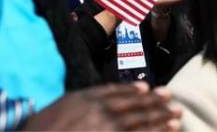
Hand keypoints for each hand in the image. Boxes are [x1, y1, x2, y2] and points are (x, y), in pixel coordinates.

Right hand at [22, 82, 181, 130]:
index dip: (134, 91)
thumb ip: (81, 100)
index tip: (149, 89)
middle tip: (173, 102)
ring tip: (176, 118)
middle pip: (133, 106)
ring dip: (160, 120)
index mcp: (85, 99)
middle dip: (156, 104)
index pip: (116, 92)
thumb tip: (98, 98)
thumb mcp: (60, 106)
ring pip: (139, 123)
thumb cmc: (40, 128)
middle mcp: (98, 112)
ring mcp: (105, 129)